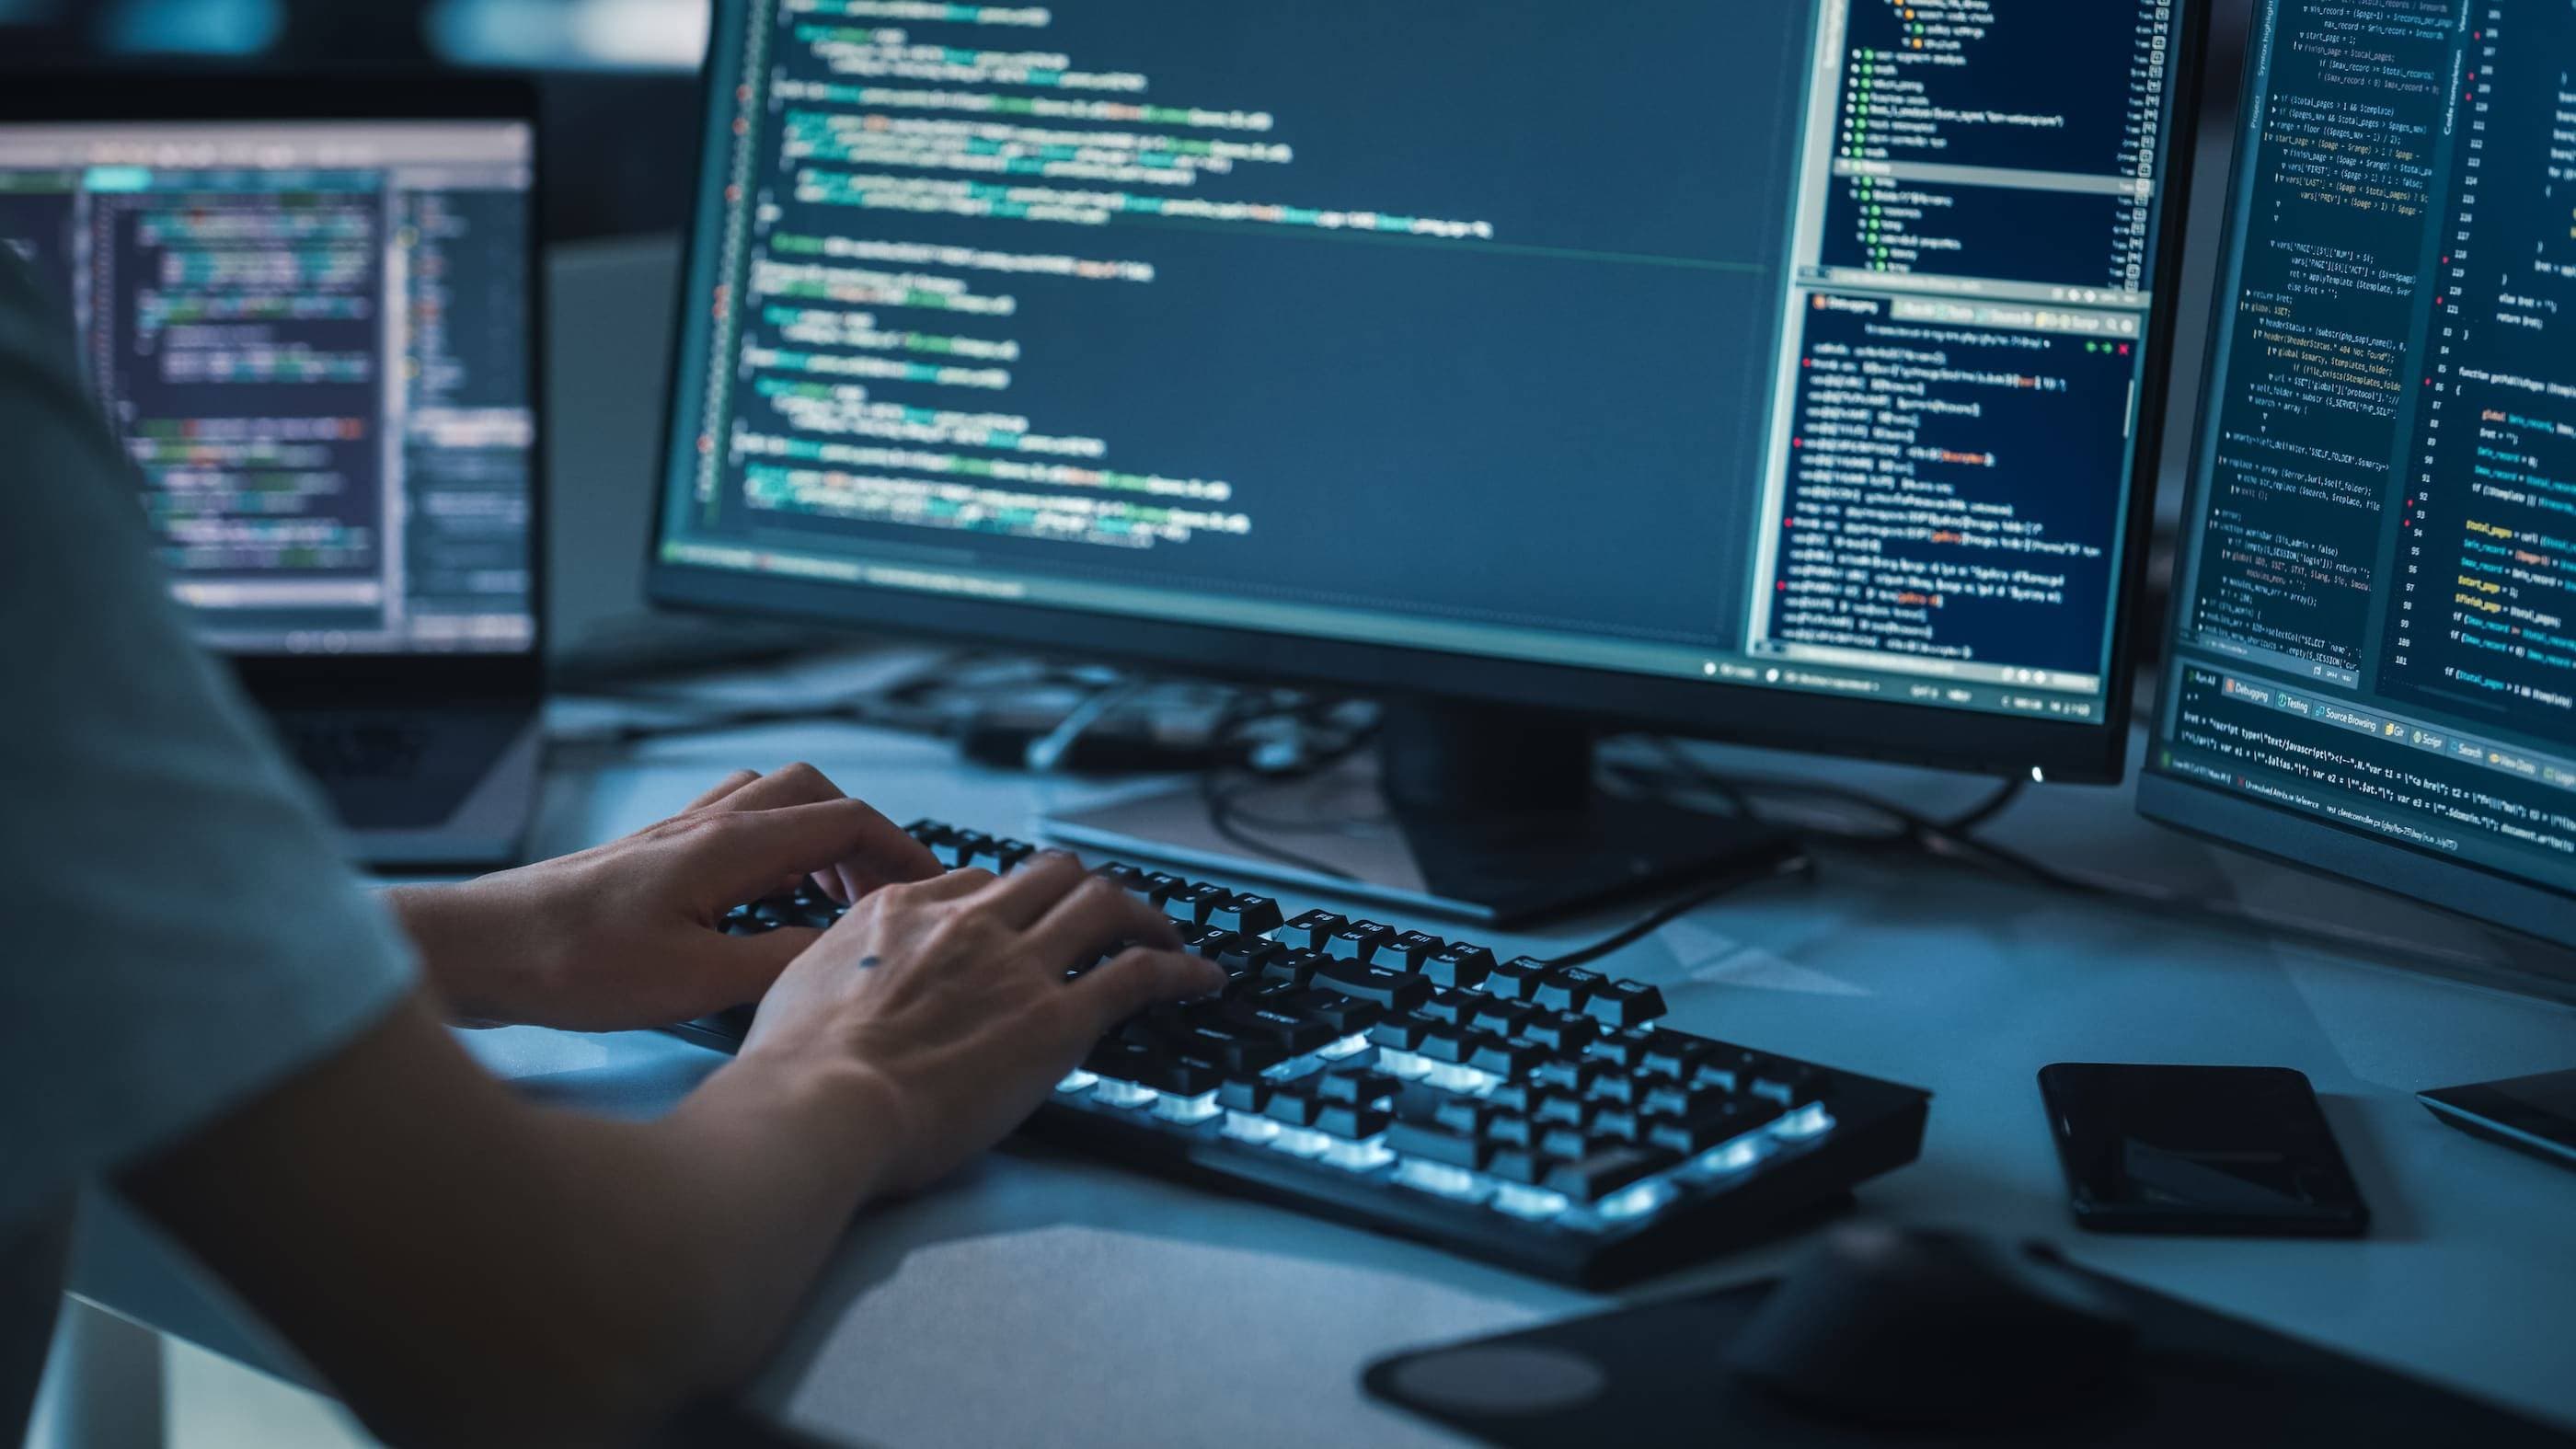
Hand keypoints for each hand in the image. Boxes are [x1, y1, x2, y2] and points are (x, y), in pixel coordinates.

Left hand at [390, 765, 942, 1030]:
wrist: (481, 949)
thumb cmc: (572, 964)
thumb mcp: (694, 982)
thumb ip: (779, 961)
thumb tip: (843, 952)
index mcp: (729, 844)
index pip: (846, 820)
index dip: (902, 851)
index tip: (931, 890)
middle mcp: (706, 823)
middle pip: (814, 792)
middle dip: (863, 836)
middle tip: (879, 895)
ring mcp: (674, 832)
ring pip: (771, 799)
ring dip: (814, 834)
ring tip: (827, 895)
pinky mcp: (649, 853)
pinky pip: (731, 821)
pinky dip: (769, 844)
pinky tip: (758, 898)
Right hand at [739, 853, 1225, 1195]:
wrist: (818, 1106)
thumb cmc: (793, 1072)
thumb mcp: (797, 989)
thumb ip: (840, 970)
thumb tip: (849, 984)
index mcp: (899, 912)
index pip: (976, 882)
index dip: (1010, 899)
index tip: (1025, 920)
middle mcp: (967, 923)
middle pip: (1050, 875)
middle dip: (1085, 887)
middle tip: (1108, 913)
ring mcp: (1016, 966)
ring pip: (1102, 904)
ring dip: (1143, 915)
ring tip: (1167, 936)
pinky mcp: (1057, 1018)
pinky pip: (1140, 973)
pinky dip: (1182, 968)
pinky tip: (1204, 979)